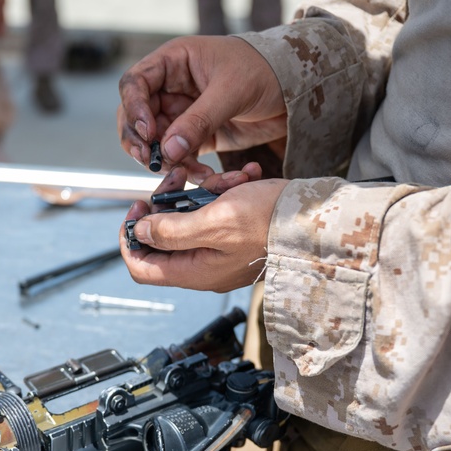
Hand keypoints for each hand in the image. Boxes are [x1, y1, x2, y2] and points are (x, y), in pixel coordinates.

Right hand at [117, 36, 286, 183]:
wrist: (297, 89)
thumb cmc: (266, 71)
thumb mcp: (231, 91)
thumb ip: (198, 120)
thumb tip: (166, 150)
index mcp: (174, 62)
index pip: (134, 84)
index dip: (134, 109)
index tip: (147, 133)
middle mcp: (171, 87)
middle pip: (136, 117)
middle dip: (140, 141)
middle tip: (151, 161)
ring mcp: (182, 113)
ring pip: (155, 142)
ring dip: (164, 160)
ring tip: (183, 172)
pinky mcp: (197, 135)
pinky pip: (180, 156)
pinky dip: (187, 169)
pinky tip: (206, 176)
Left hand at [121, 166, 287, 292]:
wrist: (320, 219)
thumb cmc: (271, 222)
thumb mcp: (214, 221)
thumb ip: (171, 230)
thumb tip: (140, 232)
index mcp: (194, 271)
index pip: (141, 268)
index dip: (130, 238)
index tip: (137, 208)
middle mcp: (204, 266)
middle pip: (163, 238)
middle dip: (169, 203)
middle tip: (178, 178)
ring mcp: (221, 252)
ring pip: (191, 219)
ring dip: (202, 192)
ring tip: (225, 178)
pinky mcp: (237, 236)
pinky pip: (218, 213)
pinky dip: (224, 192)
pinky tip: (243, 178)